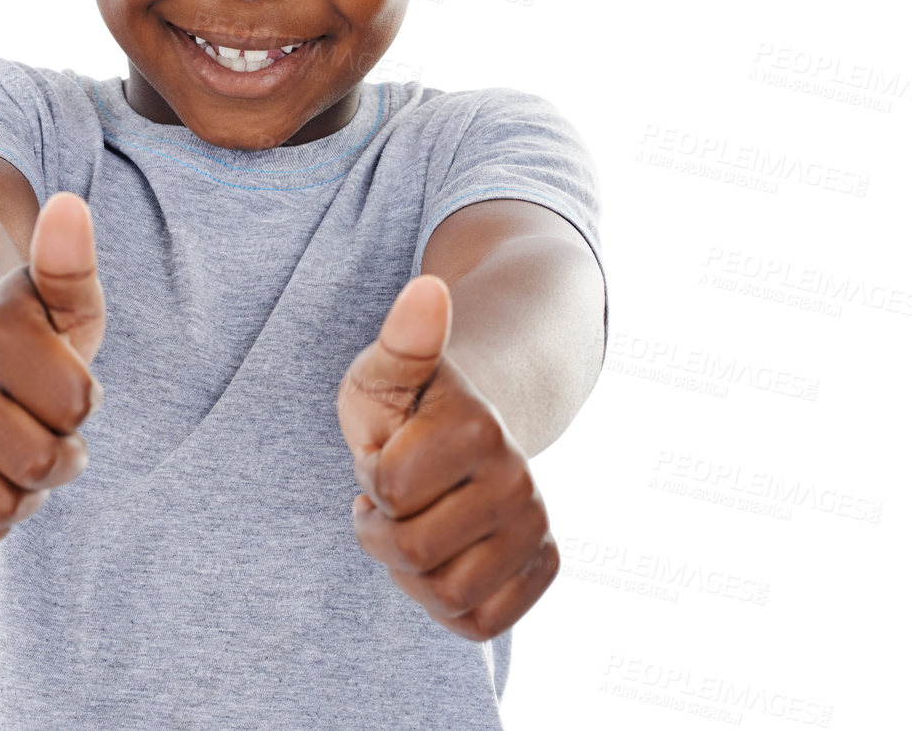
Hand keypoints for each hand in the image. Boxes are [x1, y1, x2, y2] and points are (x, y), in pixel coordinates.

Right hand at [0, 191, 105, 556]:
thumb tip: (69, 206)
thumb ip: (73, 263)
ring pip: (4, 509)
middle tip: (41, 423)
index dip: (82, 401)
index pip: (78, 405)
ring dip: (26, 491)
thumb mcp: (65, 302)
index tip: (61, 378)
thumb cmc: (33, 337)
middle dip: (61, 453)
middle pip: (44, 465)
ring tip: (13, 449)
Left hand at [337, 274, 558, 641]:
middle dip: (382, 528)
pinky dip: (445, 602)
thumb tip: (427, 288)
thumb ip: (402, 337)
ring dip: (409, 569)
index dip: (369, 478)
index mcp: (478, 425)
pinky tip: (442, 556)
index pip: (389, 489)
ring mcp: (535, 524)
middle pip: (413, 552)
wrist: (463, 431)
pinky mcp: (542, 564)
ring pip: (446, 595)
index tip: (383, 451)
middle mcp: (519, 478)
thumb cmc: (406, 405)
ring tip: (415, 523)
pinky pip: (480, 623)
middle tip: (393, 495)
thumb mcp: (385, 371)